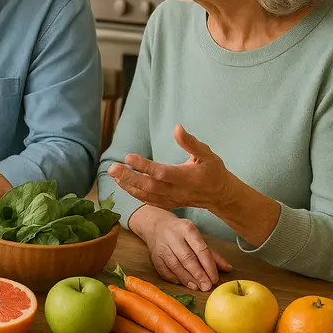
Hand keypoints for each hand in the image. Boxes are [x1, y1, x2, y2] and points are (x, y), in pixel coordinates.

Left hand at [107, 124, 234, 212]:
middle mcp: (178, 191)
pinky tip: (121, 184)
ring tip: (113, 174)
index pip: (162, 173)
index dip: (144, 166)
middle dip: (129, 177)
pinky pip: (149, 201)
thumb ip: (191, 143)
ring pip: (146, 195)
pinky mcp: (169, 204)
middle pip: (149, 186)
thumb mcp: (207, 154)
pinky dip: (134, 193)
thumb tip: (176, 128)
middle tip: (112, 168)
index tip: (128, 156)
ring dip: (127, 185)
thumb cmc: (213, 170)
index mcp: (188, 178)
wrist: (220, 195)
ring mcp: (172, 200)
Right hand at [131, 206, 232, 290]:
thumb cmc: (181, 233)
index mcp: (187, 229)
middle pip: (187, 258)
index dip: (208, 266)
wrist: (156, 225)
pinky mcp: (154, 255)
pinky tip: (183, 283)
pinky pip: (164, 270)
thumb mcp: (197, 237)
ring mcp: (162, 246)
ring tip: (196, 287)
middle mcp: (173, 236)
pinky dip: (174, 278)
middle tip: (206, 286)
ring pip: (175, 265)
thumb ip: (212, 254)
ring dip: (187, 278)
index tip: (214, 279)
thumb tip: (228, 268)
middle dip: (198, 274)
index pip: (201, 249)